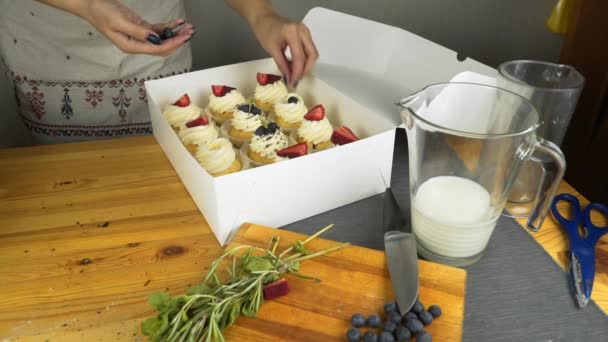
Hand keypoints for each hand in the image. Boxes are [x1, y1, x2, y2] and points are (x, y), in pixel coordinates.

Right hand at [78, 0, 193, 55]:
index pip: (156, 49)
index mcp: (131, 46)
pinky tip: (178, 22)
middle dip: (177, 40)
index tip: (183, 38)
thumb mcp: (119, 21)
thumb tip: (155, 39)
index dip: (171, 44)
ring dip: (175, 33)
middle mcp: (137, 44)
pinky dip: (168, 26)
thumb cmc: (100, 13)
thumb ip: (138, 32)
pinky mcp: (141, 28)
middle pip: (162, 47)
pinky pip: (158, 30)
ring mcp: (140, 36)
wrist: (90, 4)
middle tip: (189, 32)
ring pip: (162, 38)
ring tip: (188, 27)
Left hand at [251, 13, 318, 85]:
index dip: (297, 72)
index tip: (293, 82)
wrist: (264, 19)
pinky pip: (309, 49)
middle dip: (306, 69)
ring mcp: (306, 31)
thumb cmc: (265, 31)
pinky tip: (296, 65)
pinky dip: (305, 59)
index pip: (300, 56)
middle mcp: (303, 30)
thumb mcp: (272, 50)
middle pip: (312, 54)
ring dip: (306, 65)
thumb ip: (282, 64)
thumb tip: (289, 78)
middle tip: (297, 79)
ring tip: (296, 74)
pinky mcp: (306, 34)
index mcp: (292, 32)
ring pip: (313, 53)